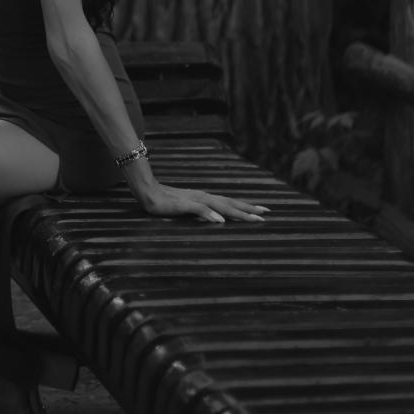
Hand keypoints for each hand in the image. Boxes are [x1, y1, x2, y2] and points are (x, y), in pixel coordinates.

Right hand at [139, 183, 268, 224]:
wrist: (147, 192)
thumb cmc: (167, 201)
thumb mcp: (187, 208)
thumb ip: (201, 213)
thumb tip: (216, 219)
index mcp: (206, 198)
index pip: (230, 202)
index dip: (246, 206)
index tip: (263, 210)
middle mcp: (204, 196)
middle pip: (230, 203)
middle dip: (248, 208)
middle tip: (266, 213)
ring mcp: (194, 199)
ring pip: (220, 206)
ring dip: (237, 212)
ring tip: (252, 218)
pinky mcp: (183, 204)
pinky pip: (199, 209)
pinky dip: (211, 214)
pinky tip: (220, 221)